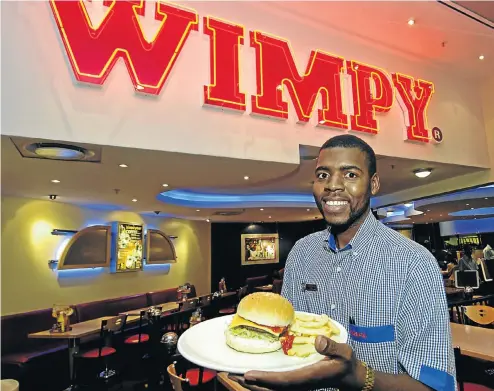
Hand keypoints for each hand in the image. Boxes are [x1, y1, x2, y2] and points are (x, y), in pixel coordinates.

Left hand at [229, 336, 365, 390]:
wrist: (348, 376)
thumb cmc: (345, 363)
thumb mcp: (344, 353)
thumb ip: (332, 347)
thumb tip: (318, 342)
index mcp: (308, 377)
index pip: (283, 380)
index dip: (265, 379)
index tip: (248, 375)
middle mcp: (299, 384)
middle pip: (270, 387)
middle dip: (250, 383)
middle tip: (230, 374)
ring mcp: (295, 385)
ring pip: (269, 388)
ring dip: (252, 383)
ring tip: (233, 375)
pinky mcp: (294, 382)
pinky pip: (273, 384)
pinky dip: (260, 381)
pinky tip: (250, 375)